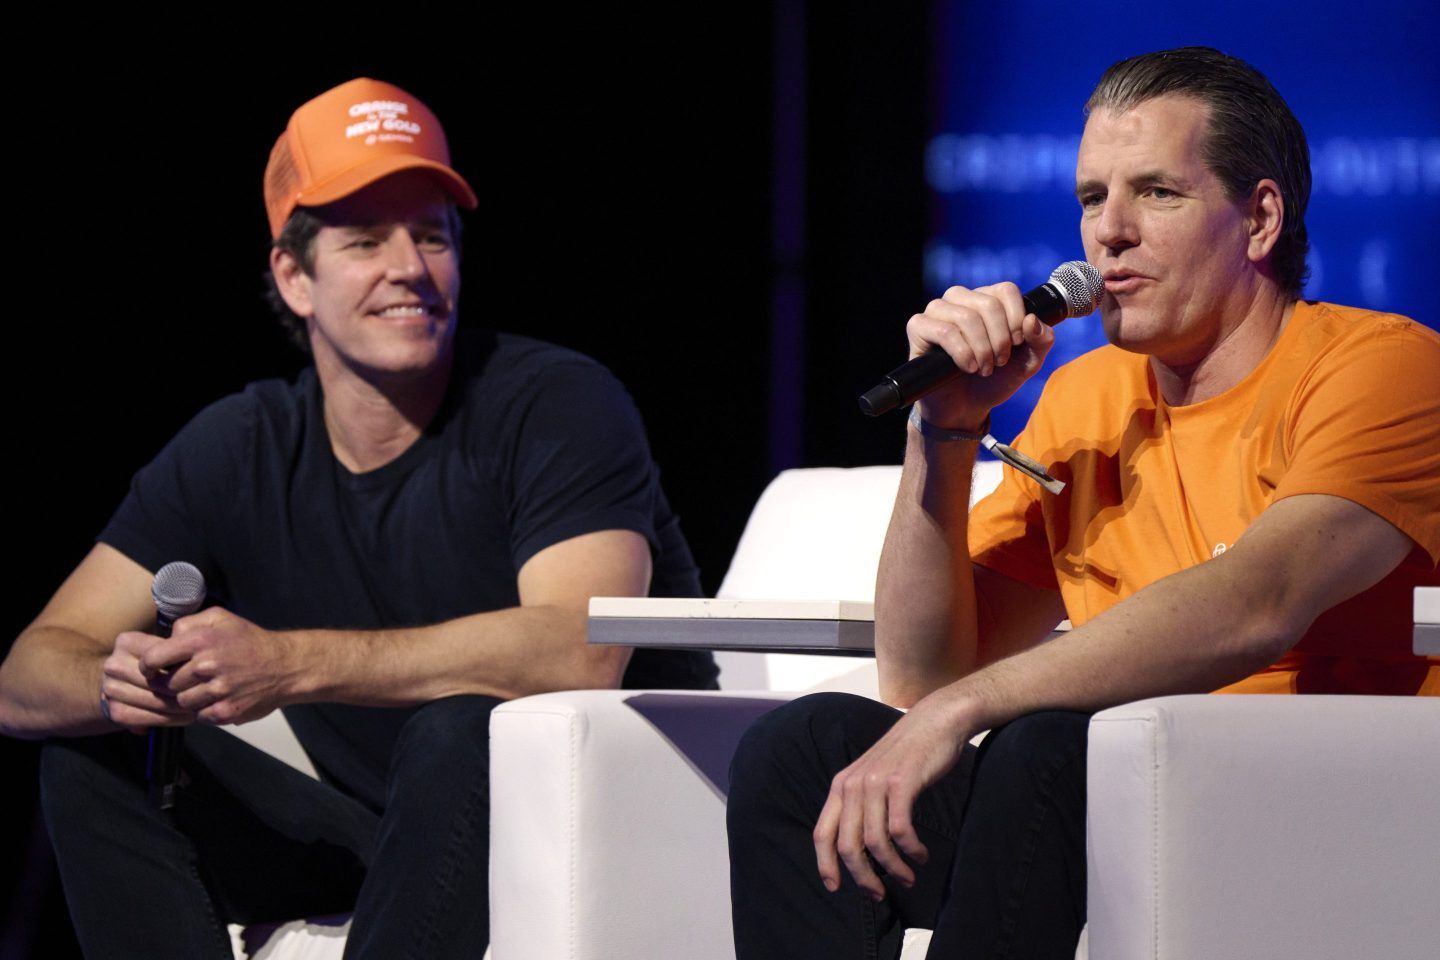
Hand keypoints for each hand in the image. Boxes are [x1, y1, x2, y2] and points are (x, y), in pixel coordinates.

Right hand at [100, 630, 197, 732]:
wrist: (120, 684)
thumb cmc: (152, 663)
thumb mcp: (160, 647)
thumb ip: (176, 648)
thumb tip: (200, 659)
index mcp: (127, 642)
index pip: (162, 656)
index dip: (186, 666)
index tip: (204, 672)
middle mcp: (114, 665)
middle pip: (160, 682)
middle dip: (186, 690)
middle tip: (208, 694)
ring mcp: (111, 689)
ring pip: (157, 702)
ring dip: (182, 708)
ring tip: (201, 706)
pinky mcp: (115, 711)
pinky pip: (148, 718)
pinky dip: (170, 720)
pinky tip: (185, 717)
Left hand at [140, 607, 299, 724]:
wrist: (285, 666)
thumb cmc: (250, 641)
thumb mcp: (221, 619)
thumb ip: (189, 623)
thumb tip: (167, 637)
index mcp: (202, 640)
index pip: (154, 658)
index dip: (148, 666)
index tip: (152, 669)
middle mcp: (207, 665)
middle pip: (168, 683)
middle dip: (176, 681)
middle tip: (193, 677)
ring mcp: (217, 691)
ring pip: (182, 702)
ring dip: (191, 697)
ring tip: (207, 688)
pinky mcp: (225, 711)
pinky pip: (200, 716)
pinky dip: (206, 710)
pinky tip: (219, 698)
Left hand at [812, 691, 973, 899]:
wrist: (935, 721)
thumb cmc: (907, 756)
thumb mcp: (873, 777)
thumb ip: (862, 806)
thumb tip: (860, 851)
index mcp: (841, 785)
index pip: (822, 833)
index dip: (825, 864)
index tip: (835, 888)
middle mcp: (853, 784)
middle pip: (847, 846)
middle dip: (863, 878)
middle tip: (880, 894)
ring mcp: (876, 783)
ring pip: (875, 843)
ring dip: (893, 868)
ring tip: (908, 877)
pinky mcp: (902, 783)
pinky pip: (901, 831)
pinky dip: (911, 850)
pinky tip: (921, 855)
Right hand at [906, 282, 1055, 427]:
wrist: (966, 407)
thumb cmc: (994, 381)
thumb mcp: (1028, 362)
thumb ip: (1041, 340)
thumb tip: (1032, 320)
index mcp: (987, 298)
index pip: (1006, 290)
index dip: (1016, 319)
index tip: (1017, 344)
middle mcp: (961, 299)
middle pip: (988, 304)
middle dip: (1000, 339)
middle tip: (999, 362)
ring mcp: (938, 311)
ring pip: (967, 317)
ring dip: (981, 348)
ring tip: (983, 368)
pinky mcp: (918, 326)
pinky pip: (944, 331)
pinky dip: (961, 352)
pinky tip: (967, 367)